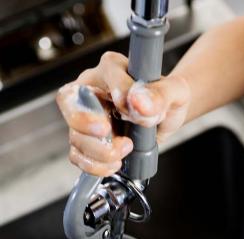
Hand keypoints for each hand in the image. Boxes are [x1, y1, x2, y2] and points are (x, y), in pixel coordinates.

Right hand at [56, 51, 190, 176]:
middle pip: (69, 102)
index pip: (105, 75)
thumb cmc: (168, 99)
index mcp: (112, 68)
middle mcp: (93, 90)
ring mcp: (87, 117)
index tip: (135, 110)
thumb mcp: (174, 92)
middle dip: (86, 122)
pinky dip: (95, 165)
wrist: (167, 118)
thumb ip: (160, 95)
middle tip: (107, 131)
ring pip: (75, 135)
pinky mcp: (89, 140)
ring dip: (101, 150)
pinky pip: (78, 155)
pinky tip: (115, 164)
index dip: (119, 94)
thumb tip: (140, 103)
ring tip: (127, 149)